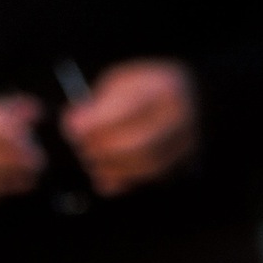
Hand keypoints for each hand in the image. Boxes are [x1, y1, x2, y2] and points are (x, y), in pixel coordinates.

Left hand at [61, 58, 197, 195]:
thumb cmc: (148, 89)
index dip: (98, 121)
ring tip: (91, 164)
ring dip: (113, 168)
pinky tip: (106, 179)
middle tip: (82, 148)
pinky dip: (125, 181)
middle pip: (141, 141)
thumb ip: (99, 103)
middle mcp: (181, 117)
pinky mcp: (185, 163)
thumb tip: (75, 125)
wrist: (191, 98)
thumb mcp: (122, 81)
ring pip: (148, 164)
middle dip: (104, 149)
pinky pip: (152, 178)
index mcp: (164, 87)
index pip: (130, 106)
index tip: (72, 127)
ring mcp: (187, 142)